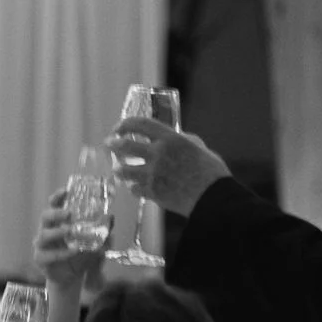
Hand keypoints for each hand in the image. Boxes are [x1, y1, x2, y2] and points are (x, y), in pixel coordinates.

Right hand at [33, 193, 101, 289]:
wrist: (73, 278)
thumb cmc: (81, 256)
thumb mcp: (95, 243)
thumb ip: (103, 232)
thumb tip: (111, 218)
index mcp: (58, 222)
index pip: (54, 205)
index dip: (58, 197)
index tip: (65, 191)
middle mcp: (47, 230)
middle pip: (45, 217)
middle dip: (56, 213)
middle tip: (69, 213)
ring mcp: (42, 245)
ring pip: (43, 235)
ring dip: (57, 232)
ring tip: (70, 231)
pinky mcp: (40, 259)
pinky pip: (48, 255)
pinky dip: (61, 252)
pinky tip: (72, 251)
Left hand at [105, 117, 227, 217]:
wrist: (212, 197)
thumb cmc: (210, 171)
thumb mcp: (197, 147)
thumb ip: (181, 141)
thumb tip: (174, 138)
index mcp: (170, 138)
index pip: (140, 124)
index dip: (125, 124)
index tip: (118, 127)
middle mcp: (158, 154)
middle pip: (124, 146)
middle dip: (113, 144)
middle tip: (109, 144)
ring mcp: (153, 174)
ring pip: (123, 170)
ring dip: (119, 169)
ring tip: (119, 169)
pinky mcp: (152, 192)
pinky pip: (134, 189)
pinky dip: (135, 188)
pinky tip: (137, 187)